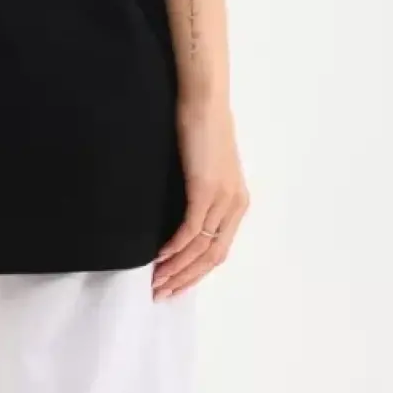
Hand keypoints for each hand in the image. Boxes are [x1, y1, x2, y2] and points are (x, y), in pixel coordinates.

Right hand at [153, 96, 248, 299]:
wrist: (204, 99)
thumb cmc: (201, 125)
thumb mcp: (207, 164)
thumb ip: (202, 189)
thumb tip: (184, 210)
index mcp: (237, 202)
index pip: (218, 251)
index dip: (196, 273)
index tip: (174, 286)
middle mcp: (235, 205)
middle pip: (212, 258)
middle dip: (185, 279)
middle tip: (160, 293)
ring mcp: (222, 199)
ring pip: (200, 249)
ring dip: (176, 269)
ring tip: (154, 281)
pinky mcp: (205, 189)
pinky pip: (190, 230)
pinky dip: (174, 248)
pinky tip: (158, 257)